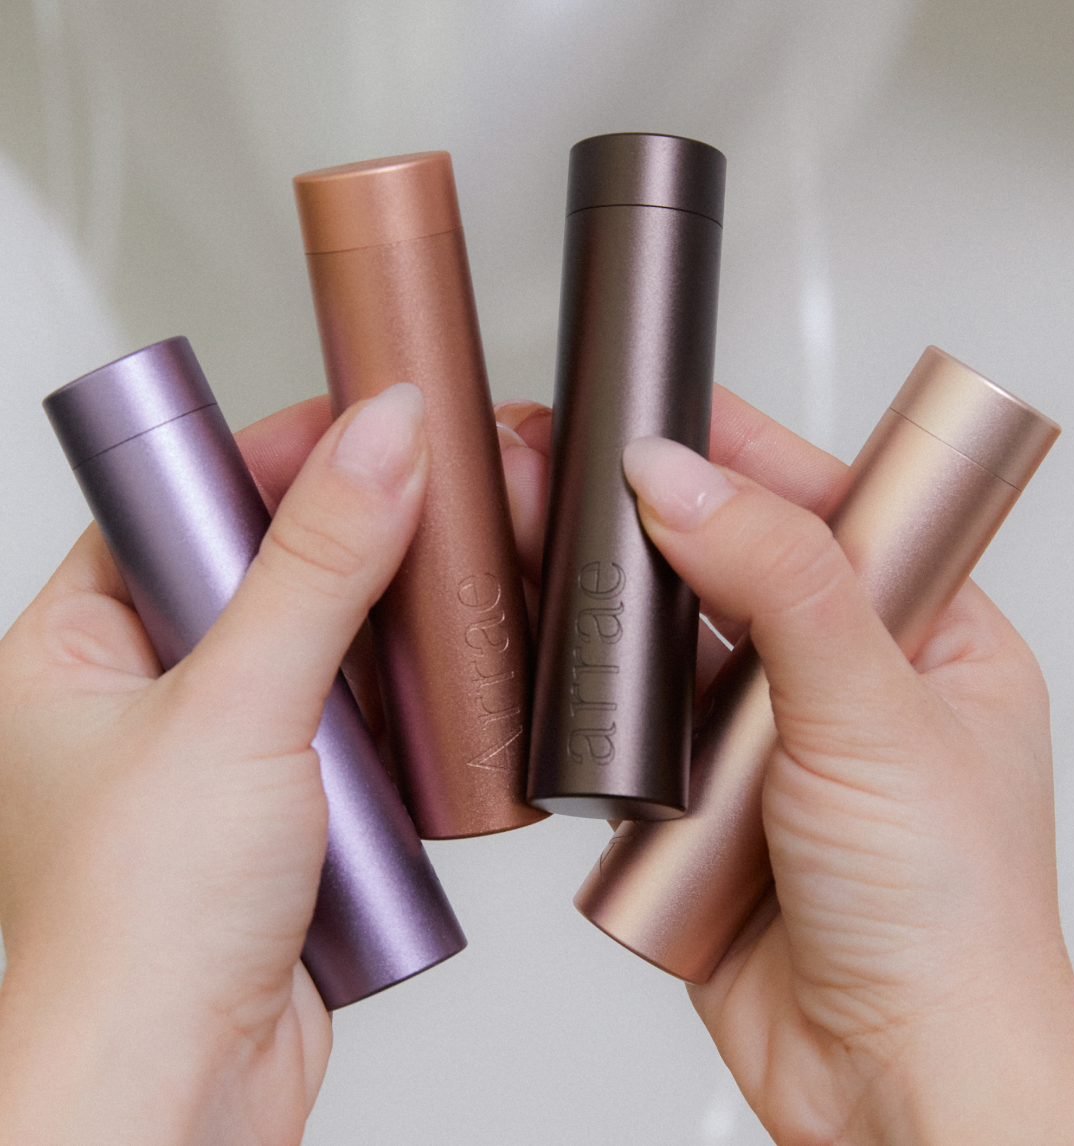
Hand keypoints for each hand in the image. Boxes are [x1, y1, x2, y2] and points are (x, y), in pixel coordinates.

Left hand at [0, 384, 427, 1145]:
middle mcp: (141, 695)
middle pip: (261, 568)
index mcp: (74, 649)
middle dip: (348, 538)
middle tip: (425, 495)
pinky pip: (349, 724)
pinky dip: (394, 708)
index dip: (269, 455)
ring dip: (379, 631)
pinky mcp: (284, 809)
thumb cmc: (134, 932)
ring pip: (318, 649)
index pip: (179, 503)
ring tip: (442, 588)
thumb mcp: (234, 708)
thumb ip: (317, 565)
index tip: (360, 420)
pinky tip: (434, 691)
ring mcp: (217, 753)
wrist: (180, 1098)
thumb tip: (380, 444)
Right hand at [497, 390, 1073, 1144]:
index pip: (820, 495)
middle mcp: (835, 673)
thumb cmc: (951, 923)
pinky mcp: (693, 797)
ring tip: (531, 537)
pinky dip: (583, 694)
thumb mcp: (877, 716)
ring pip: (663, 636)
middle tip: (555, 466)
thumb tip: (678, 483)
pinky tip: (543, 652)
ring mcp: (759, 735)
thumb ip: (781, 583)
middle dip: (637, 513)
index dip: (733, 445)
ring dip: (602, 599)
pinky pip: (625, 721)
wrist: (890, 1083)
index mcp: (922, 625)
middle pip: (723, 556)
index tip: (646, 406)